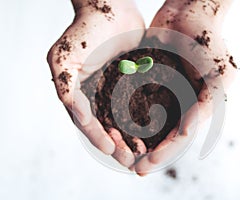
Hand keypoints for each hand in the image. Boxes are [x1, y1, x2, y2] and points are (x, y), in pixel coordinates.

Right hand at [47, 0, 145, 167]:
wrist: (110, 7)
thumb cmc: (85, 30)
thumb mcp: (63, 58)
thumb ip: (65, 87)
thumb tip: (78, 116)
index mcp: (80, 94)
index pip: (88, 123)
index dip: (97, 137)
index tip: (110, 150)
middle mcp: (98, 95)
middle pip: (108, 126)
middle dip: (118, 144)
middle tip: (130, 160)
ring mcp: (117, 90)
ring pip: (126, 120)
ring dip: (134, 137)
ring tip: (145, 153)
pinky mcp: (136, 82)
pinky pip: (142, 104)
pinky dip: (147, 119)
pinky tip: (158, 130)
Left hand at [134, 0, 237, 174]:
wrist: (191, 10)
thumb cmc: (211, 41)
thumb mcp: (219, 74)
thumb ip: (207, 104)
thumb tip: (186, 132)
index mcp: (197, 105)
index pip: (180, 135)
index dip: (165, 151)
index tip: (147, 164)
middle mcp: (179, 101)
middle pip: (162, 133)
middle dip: (148, 151)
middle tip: (133, 167)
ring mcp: (163, 89)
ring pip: (147, 119)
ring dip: (134, 136)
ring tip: (119, 151)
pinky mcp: (148, 77)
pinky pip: (134, 97)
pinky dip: (125, 112)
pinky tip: (112, 124)